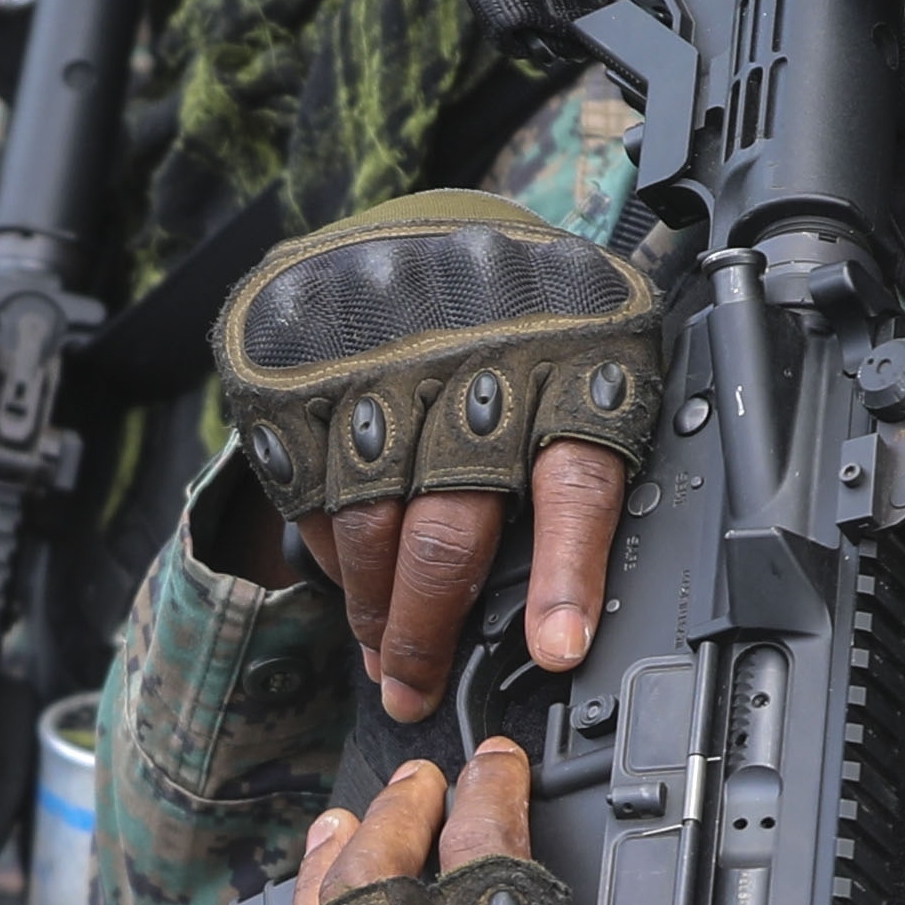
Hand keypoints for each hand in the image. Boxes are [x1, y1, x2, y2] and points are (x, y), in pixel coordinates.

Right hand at [210, 192, 659, 718]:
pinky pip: (309, 493)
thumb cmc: (532, 313)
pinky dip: (327, 553)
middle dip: (428, 628)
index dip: (565, 573)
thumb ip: (591, 452)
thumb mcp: (597, 356)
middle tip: (415, 690)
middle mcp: (471, 359)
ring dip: (372, 607)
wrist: (429, 214)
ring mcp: (380, 364)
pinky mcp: (307, 372)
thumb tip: (576, 604)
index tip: (553, 651)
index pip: (573, 480)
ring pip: (370, 520)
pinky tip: (349, 581)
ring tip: (383, 657)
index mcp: (571, 358)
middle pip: (448, 526)